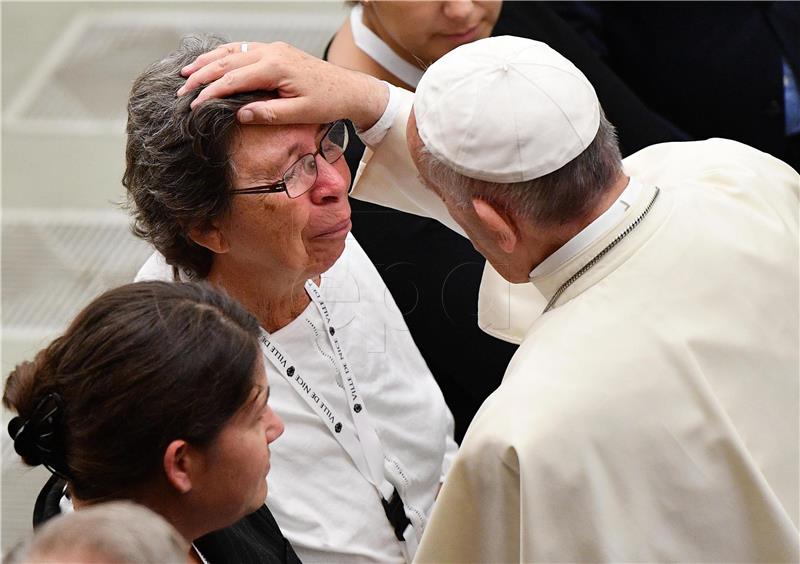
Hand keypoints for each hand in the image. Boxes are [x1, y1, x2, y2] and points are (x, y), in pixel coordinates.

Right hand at [177, 41, 388, 129]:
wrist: (349, 89)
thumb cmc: (328, 102)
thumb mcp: (299, 114)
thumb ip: (268, 113)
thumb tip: (239, 115)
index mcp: (275, 67)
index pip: (233, 79)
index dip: (210, 92)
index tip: (193, 105)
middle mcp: (271, 52)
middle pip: (226, 61)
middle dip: (201, 76)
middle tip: (181, 90)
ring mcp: (273, 49)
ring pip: (232, 51)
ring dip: (208, 62)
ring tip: (187, 72)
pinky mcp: (276, 51)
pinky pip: (243, 49)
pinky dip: (224, 56)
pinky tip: (212, 62)